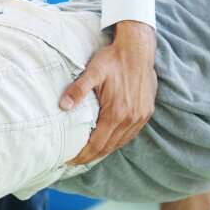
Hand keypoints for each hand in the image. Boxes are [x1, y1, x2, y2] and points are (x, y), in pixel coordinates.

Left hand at [60, 20, 156, 164]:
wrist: (138, 49)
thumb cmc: (113, 59)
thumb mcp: (93, 71)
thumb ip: (78, 90)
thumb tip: (63, 106)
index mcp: (116, 113)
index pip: (97, 143)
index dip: (83, 154)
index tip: (71, 160)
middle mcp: (130, 119)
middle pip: (108, 147)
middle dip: (91, 156)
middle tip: (76, 161)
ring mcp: (140, 117)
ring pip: (120, 142)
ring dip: (105, 150)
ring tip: (90, 154)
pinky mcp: (146, 112)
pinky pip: (131, 134)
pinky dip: (118, 140)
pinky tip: (109, 140)